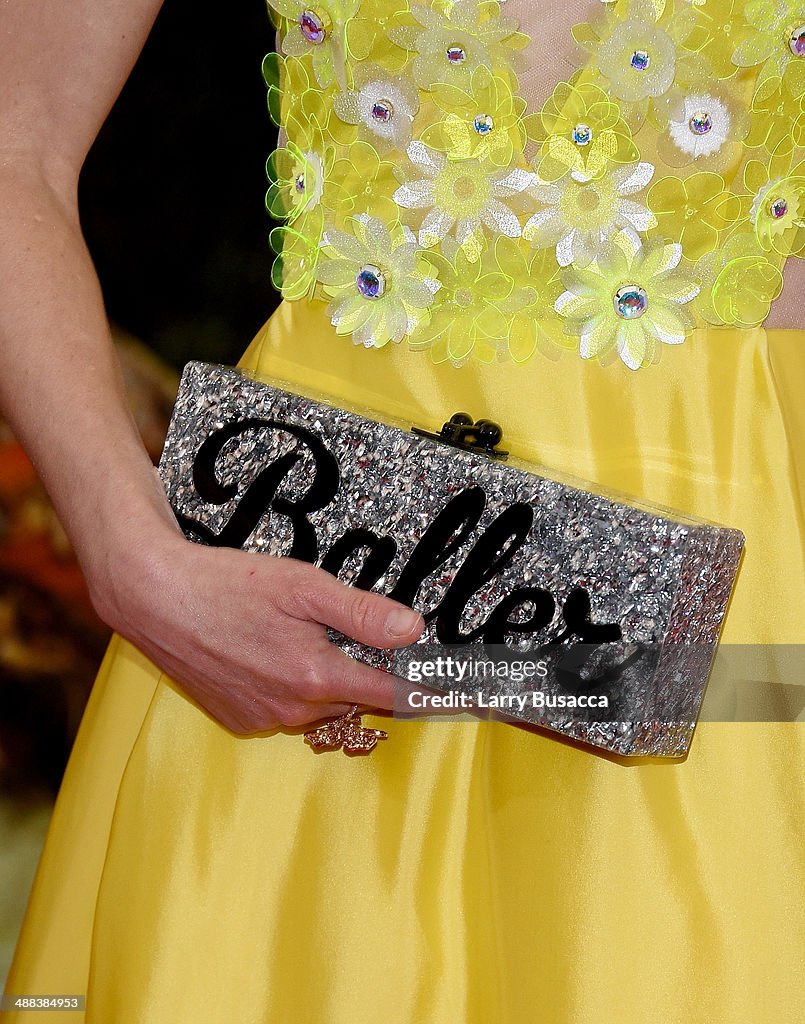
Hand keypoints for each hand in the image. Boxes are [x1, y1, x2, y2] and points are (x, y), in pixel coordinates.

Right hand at [91, 525, 424, 735]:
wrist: (153, 597)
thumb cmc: (226, 584)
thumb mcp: (302, 585)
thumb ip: (360, 612)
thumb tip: (413, 631)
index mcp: (316, 676)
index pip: (394, 696)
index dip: (432, 693)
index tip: (467, 697)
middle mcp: (294, 709)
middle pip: (356, 698)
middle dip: (365, 672)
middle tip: (348, 631)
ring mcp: (263, 719)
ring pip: (319, 705)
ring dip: (323, 678)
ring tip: (292, 632)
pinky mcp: (238, 720)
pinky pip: (284, 710)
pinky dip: (289, 687)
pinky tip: (264, 651)